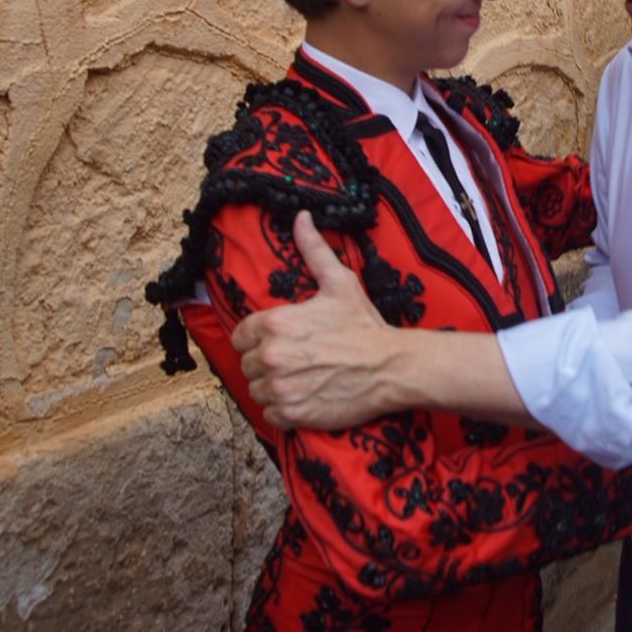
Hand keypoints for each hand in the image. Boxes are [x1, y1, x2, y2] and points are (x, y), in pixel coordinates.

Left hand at [232, 211, 397, 429]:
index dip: (257, 338)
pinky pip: (270, 415)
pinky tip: (303, 398)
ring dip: (273, 387)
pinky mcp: (292, 413)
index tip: (278, 341)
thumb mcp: (339, 282)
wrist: (390, 366)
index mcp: (275, 324)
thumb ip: (313, 250)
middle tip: (295, 361)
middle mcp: (271, 356)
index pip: (241, 336)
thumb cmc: (363, 324)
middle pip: (247, 365)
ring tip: (299, 380)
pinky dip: (283, 410)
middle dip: (266, 363)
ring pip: (257, 391)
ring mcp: (281, 388)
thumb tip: (301, 217)